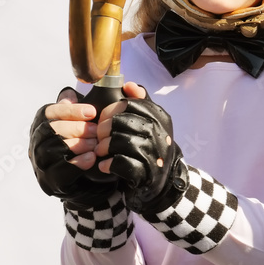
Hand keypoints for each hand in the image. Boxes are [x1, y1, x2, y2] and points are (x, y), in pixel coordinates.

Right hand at [28, 88, 118, 209]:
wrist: (87, 180)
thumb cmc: (82, 145)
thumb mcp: (80, 125)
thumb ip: (75, 109)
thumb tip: (69, 93)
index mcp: (41, 125)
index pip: (49, 113)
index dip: (71, 111)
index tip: (92, 112)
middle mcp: (36, 143)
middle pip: (50, 130)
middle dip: (76, 128)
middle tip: (96, 131)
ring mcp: (40, 163)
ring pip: (51, 149)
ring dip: (76, 144)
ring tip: (95, 144)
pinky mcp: (49, 181)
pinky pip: (59, 171)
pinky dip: (76, 163)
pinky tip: (91, 158)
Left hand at [94, 82, 187, 215]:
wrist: (164, 179)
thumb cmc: (153, 146)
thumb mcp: (153, 121)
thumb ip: (142, 102)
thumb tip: (128, 85)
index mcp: (160, 117)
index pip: (129, 104)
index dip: (110, 110)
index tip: (104, 118)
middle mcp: (159, 133)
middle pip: (120, 122)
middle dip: (103, 129)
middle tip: (99, 137)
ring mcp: (153, 153)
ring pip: (119, 141)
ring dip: (104, 147)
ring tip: (101, 150)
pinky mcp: (145, 172)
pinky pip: (120, 163)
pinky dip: (108, 164)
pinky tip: (105, 165)